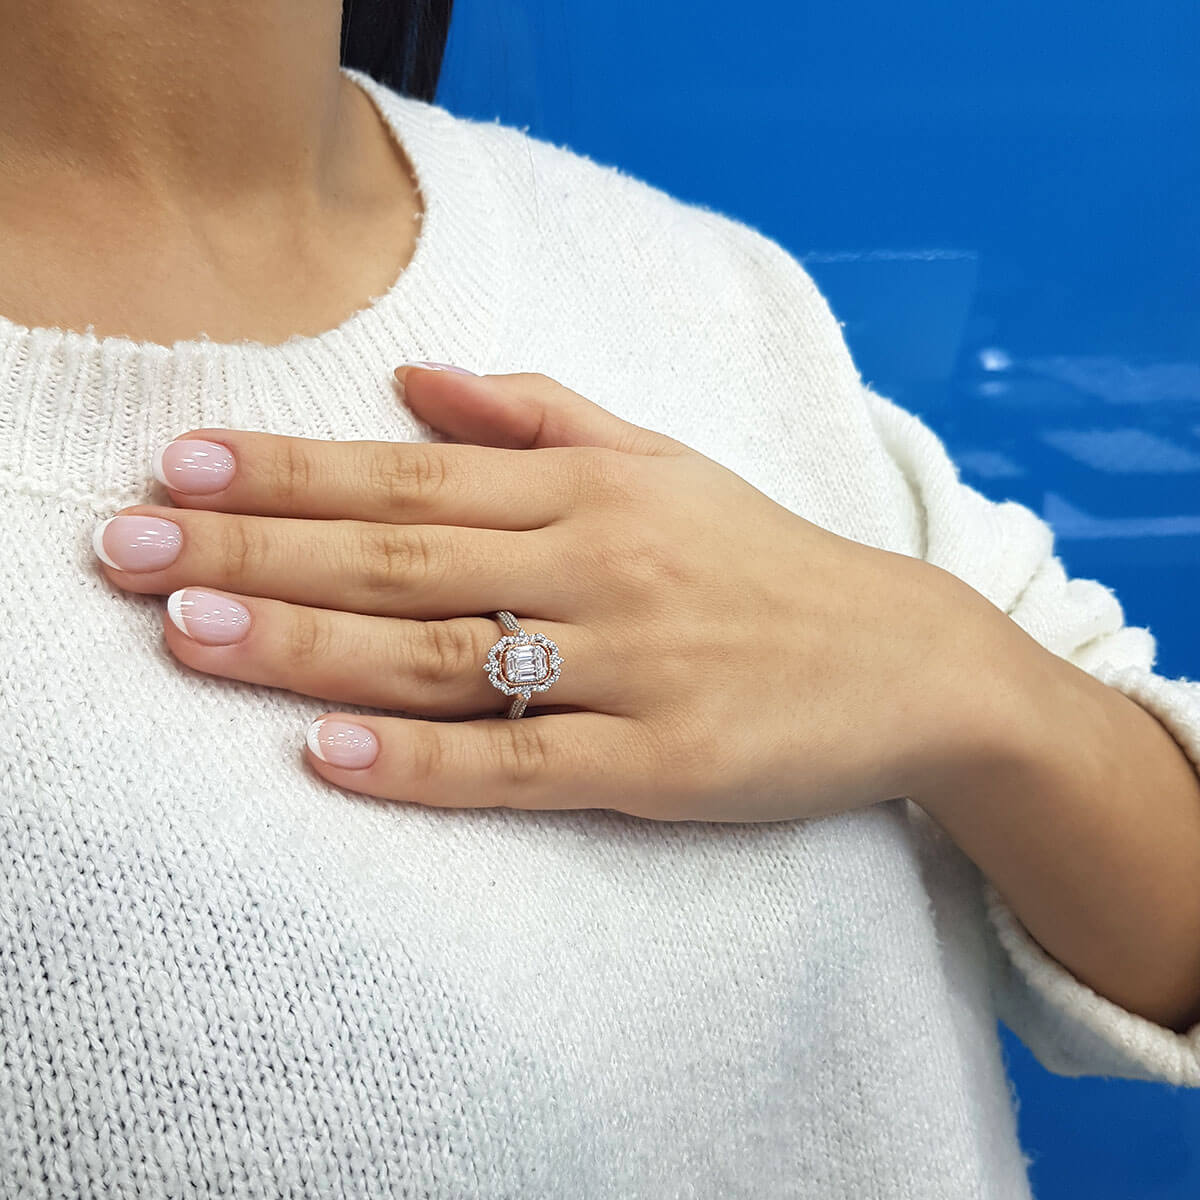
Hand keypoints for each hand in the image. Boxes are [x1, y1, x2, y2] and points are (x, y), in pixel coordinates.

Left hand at [92, 365, 982, 820]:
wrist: (905, 660)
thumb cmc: (766, 559)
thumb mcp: (665, 461)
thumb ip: (542, 415)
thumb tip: (420, 381)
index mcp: (594, 489)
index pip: (412, 473)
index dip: (290, 468)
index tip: (180, 464)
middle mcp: (601, 564)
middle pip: (400, 555)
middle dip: (254, 547)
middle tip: (125, 549)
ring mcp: (629, 669)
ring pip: (440, 655)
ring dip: (306, 643)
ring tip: (187, 631)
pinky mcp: (659, 765)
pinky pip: (520, 765)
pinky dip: (421, 762)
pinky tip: (328, 754)